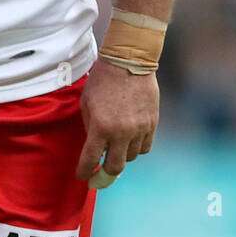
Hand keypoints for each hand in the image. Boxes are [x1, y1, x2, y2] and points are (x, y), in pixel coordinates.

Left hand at [74, 59, 158, 187]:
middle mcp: (121, 132)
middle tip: (99, 176)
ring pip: (131, 157)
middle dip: (104, 175)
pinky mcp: (152, 123)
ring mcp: (139, 128)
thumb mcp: (86, 103)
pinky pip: (145, 147)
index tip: (83, 176)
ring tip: (116, 148)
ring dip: (122, 156)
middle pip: (115, 167)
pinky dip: (137, 148)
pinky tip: (130, 141)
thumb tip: (94, 146)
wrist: (128, 60)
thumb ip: (90, 127)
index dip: (84, 172)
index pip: (90, 160)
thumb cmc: (102, 79)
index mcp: (101, 126)